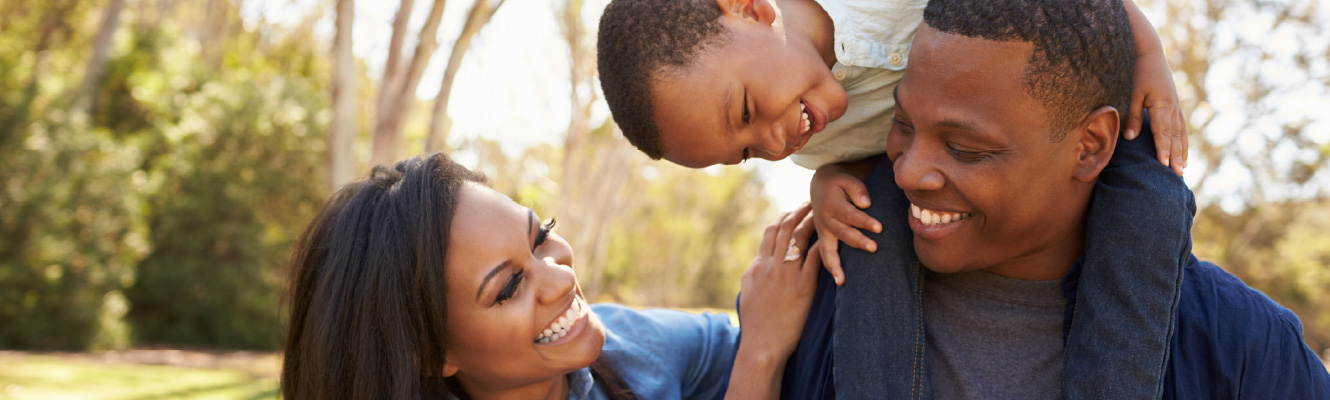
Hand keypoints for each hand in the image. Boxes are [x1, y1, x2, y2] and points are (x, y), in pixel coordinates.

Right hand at [737, 203, 821, 363]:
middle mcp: (770, 265)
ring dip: (811, 221)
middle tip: (811, 203)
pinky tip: (833, 236)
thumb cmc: (756, 324)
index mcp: (758, 266)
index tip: (793, 211)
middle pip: (785, 228)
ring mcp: (786, 275)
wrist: (762, 345)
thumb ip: (754, 274)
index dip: (783, 218)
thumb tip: (758, 262)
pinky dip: (823, 243)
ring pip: (799, 237)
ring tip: (823, 212)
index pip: (770, 232)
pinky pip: (815, 257)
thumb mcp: (748, 293)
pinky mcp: (803, 287)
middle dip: (798, 212)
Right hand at [810, 164, 880, 284]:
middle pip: (842, 233)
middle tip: (873, 248)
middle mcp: (825, 220)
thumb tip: (866, 204)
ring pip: (828, 249)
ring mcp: (823, 231)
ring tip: (842, 280)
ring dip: (836, 264)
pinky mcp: (823, 238)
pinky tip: (840, 281)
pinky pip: (824, 255)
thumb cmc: (839, 183)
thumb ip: (857, 189)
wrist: (820, 186)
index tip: (879, 228)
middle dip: (857, 241)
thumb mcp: (846, 179)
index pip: (850, 215)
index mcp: (832, 204)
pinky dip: (830, 268)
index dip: (864, 221)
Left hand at [1122, 0, 1187, 174]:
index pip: (1163, 132)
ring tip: (1183, 167)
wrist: (1149, 51)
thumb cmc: (1137, 71)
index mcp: (1162, 104)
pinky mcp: (1174, 103)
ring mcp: (1175, 105)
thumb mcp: (1131, 93)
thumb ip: (1133, 116)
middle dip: (1176, 156)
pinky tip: (1182, 149)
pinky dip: (1181, 139)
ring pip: (1181, 132)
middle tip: (1178, 174)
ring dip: (1182, 150)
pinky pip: (1180, 125)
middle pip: (1175, 136)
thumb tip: (1131, 137)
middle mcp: (1172, 107)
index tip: (1164, 165)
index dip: (1164, 149)